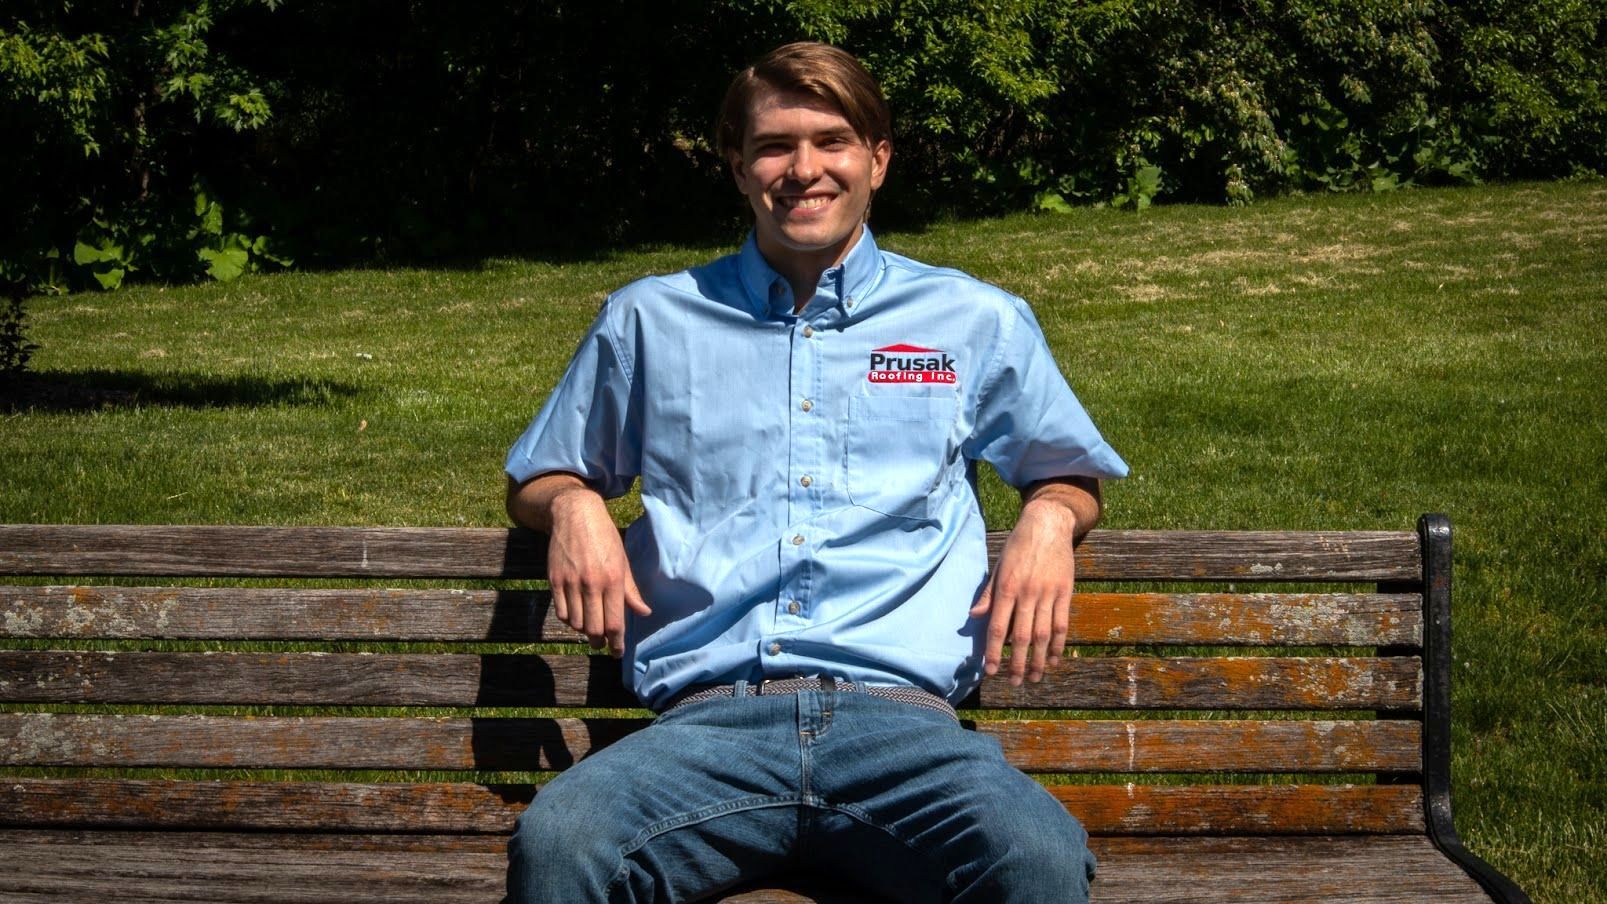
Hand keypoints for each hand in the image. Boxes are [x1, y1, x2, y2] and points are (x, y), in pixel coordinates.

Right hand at [545, 488, 650, 656]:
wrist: (575, 514)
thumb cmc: (604, 537)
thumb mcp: (623, 561)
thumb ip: (631, 590)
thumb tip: (644, 612)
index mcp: (613, 579)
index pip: (614, 623)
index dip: (616, 643)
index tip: (617, 652)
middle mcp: (591, 583)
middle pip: (593, 628)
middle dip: (599, 642)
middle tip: (602, 644)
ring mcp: (570, 582)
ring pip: (576, 623)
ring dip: (584, 631)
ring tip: (590, 629)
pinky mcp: (554, 579)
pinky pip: (561, 612)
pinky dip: (569, 620)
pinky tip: (576, 616)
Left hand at [970, 496, 1079, 684]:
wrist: (1047, 524)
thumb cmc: (1018, 546)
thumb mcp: (998, 566)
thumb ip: (988, 594)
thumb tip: (974, 617)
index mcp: (1007, 588)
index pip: (998, 628)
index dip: (994, 652)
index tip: (990, 671)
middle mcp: (1027, 593)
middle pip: (1023, 637)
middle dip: (1018, 664)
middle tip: (1015, 683)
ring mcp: (1048, 594)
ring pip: (1044, 635)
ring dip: (1040, 660)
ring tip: (1036, 678)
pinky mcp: (1065, 592)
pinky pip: (1062, 624)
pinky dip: (1059, 644)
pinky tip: (1056, 659)